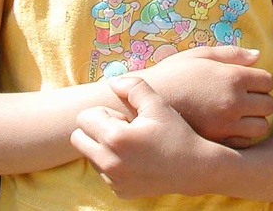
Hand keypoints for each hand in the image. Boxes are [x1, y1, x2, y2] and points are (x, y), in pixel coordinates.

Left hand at [73, 77, 217, 198]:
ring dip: (104, 147)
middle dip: (96, 130)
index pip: (83, 118)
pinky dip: (114, 164)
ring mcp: (112, 180)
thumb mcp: (157, 104)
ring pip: (90, 156)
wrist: (194, 168)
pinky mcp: (119, 191)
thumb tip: (111, 81)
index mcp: (114, 138)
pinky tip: (137, 160)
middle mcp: (108, 162)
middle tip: (125, 129)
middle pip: (78, 138)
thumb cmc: (176, 133)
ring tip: (133, 145)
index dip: (105, 113)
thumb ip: (133, 87)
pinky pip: (103, 173)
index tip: (125, 118)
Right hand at [130, 46, 272, 146]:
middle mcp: (233, 103)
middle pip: (269, 105)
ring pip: (261, 127)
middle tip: (246, 99)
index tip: (249, 82)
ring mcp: (226, 126)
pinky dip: (243, 137)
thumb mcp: (199, 56)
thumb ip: (231, 54)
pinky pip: (245, 143)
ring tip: (240, 115)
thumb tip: (257, 56)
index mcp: (232, 78)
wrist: (143, 105)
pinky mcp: (217, 143)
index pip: (268, 81)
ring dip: (255, 121)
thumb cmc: (172, 75)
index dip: (260, 81)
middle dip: (261, 100)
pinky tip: (230, 129)